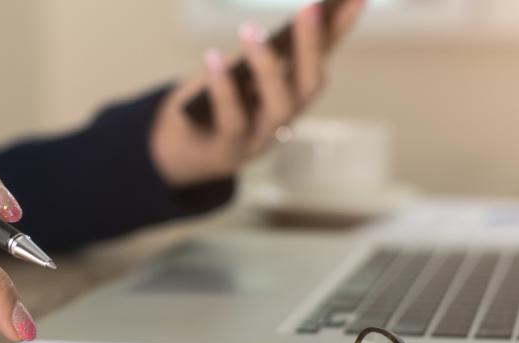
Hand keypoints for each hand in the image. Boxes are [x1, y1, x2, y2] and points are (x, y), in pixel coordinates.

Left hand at [150, 0, 365, 187]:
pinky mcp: (230, 150)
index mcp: (291, 91)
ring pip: (279, 107)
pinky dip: (224, 90)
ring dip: (267, 67)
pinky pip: (232, 121)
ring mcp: (261, 137)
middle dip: (311, 46)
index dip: (341, 28)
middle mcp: (285, 116)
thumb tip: (282, 23)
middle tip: (309, 8)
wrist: (177, 151)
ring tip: (250, 30)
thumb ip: (261, 50)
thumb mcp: (237, 69)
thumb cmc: (212, 101)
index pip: (323, 57)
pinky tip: (213, 58)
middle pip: (309, 86)